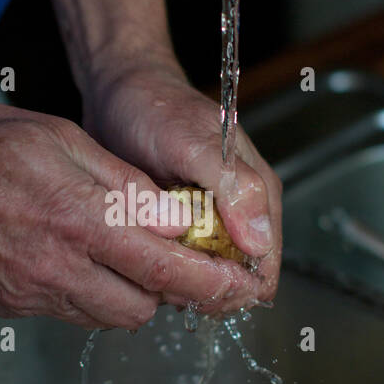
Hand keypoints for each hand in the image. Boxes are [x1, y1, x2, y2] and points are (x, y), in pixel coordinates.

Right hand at [0, 98, 264, 328]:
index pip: (165, 269)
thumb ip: (123, 184)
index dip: (211, 283)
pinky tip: (74, 255)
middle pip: (143, 308)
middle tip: (173, 255)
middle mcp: (53, 268)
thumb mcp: (60, 137)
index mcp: (75, 220)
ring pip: (106, 316)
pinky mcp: (5, 305)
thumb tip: (176, 218)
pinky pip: (65, 312)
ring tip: (119, 250)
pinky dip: (85, 292)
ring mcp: (26, 294)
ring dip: (127, 291)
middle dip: (168, 287)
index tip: (241, 285)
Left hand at [82, 56, 281, 314]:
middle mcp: (239, 212)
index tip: (201, 293)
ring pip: (206, 277)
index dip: (238, 289)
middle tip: (163, 280)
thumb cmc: (157, 108)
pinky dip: (162, 270)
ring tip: (147, 268)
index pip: (264, 266)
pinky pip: (179, 264)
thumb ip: (233, 187)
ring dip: (180, 283)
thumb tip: (260, 242)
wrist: (119, 91)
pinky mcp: (181, 225)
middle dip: (205, 290)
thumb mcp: (194, 143)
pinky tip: (139, 262)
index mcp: (256, 194)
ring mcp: (210, 221)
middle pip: (237, 279)